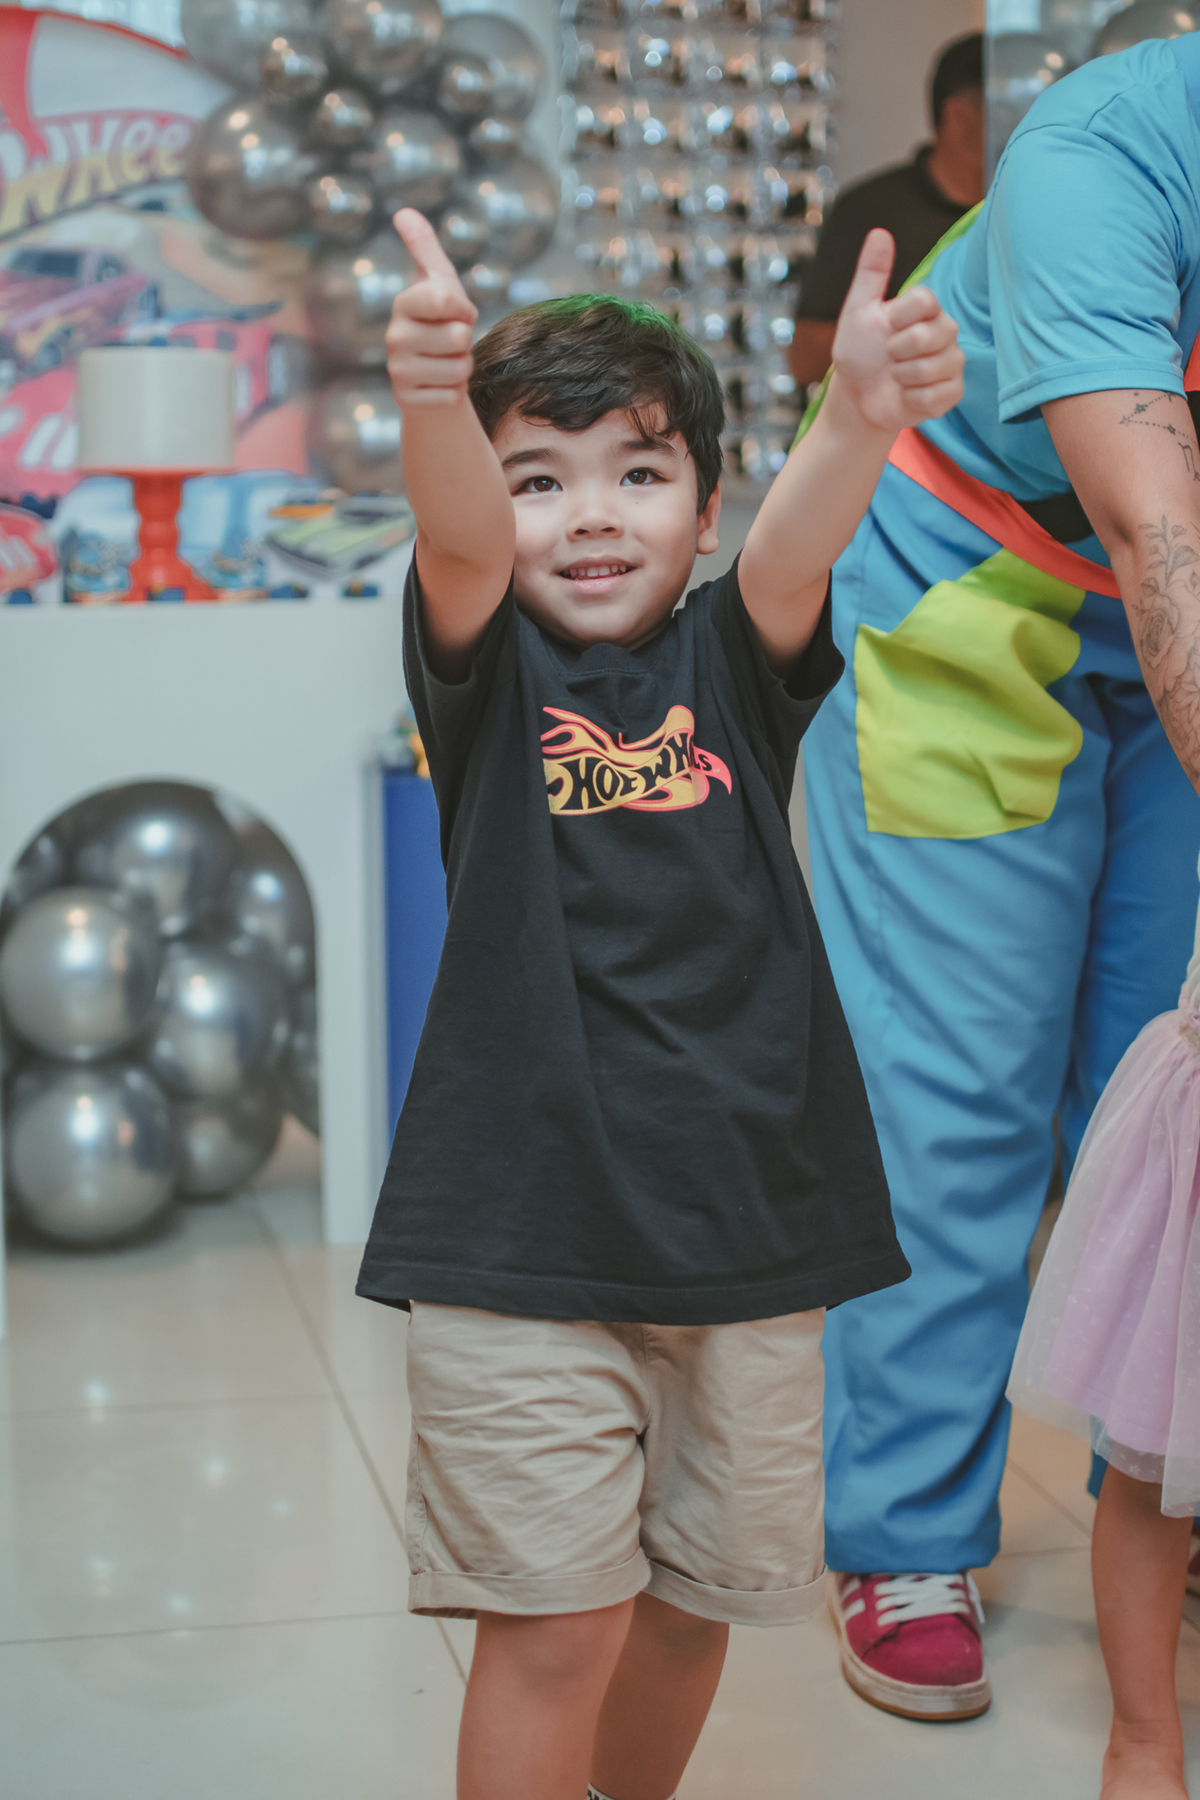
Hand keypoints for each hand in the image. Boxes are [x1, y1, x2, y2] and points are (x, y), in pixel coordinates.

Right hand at [386, 208, 477, 408]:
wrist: (429, 376)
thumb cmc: (439, 322)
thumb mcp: (438, 283)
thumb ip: (424, 247)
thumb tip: (404, 212)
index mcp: (404, 303)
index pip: (446, 299)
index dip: (464, 309)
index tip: (457, 312)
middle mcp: (394, 336)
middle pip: (460, 337)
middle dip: (466, 342)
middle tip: (450, 343)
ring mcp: (397, 370)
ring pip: (459, 369)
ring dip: (462, 368)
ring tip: (445, 363)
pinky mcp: (405, 400)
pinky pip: (451, 396)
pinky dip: (453, 393)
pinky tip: (438, 385)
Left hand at [830, 228, 963, 433]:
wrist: (858, 397)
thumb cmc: (859, 352)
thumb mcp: (858, 311)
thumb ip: (871, 273)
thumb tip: (879, 232)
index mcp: (927, 308)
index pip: (925, 300)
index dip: (898, 318)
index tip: (886, 326)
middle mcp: (946, 331)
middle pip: (925, 337)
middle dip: (895, 352)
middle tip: (888, 356)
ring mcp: (952, 362)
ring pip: (929, 370)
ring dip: (901, 378)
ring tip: (897, 376)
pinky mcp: (953, 392)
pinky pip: (934, 396)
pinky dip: (911, 399)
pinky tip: (907, 395)